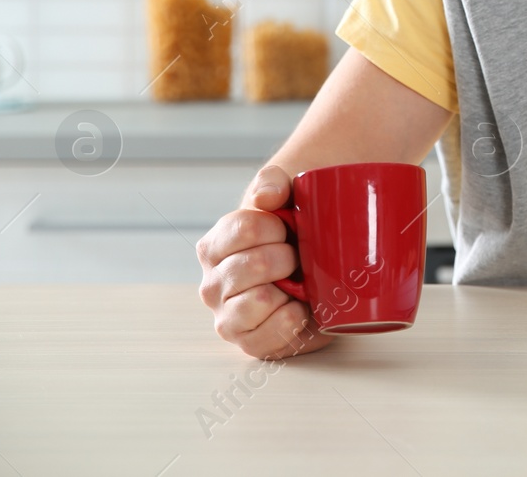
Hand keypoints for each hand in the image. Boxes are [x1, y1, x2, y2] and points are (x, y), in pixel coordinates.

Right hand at [197, 164, 331, 359]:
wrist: (314, 274)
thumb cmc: (295, 235)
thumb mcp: (287, 197)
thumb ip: (274, 183)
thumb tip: (266, 197)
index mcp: (214, 246)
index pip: (243, 227)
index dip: (275, 226)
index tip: (288, 228)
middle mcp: (212, 283)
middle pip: (253, 264)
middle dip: (287, 258)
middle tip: (297, 258)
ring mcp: (227, 316)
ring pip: (256, 301)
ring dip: (288, 290)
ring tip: (295, 283)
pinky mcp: (248, 343)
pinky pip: (269, 335)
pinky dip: (292, 320)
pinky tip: (298, 308)